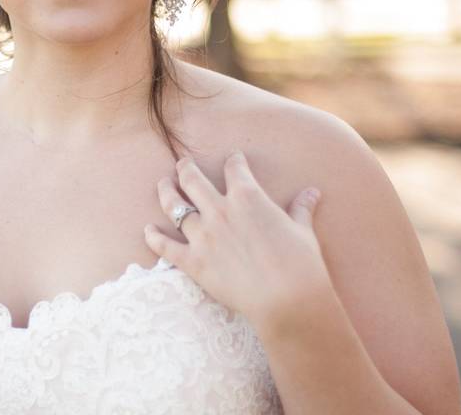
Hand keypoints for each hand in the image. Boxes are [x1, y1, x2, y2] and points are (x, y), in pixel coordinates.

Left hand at [143, 149, 332, 328]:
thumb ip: (301, 209)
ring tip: (163, 185)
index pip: (235, 169)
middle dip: (186, 168)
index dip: (234, 162)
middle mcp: (220, 210)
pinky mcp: (193, 262)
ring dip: (166, 192)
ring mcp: (202, 235)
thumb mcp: (303, 231)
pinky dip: (153, 238)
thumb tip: (312, 192)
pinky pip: (165, 247)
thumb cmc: (301, 265)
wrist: (287, 300)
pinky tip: (148, 231)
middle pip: (193, 179)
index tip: (233, 159)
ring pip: (174, 206)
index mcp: (248, 197)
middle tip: (182, 164)